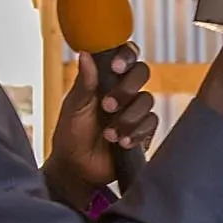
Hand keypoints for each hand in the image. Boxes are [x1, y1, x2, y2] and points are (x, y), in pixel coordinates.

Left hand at [46, 47, 156, 195]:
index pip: (125, 56)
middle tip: (108, 106)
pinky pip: (151, 123)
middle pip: (141, 73)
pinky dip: (137, 132)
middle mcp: (123, 91)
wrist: (78, 169)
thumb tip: (85, 54)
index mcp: (105, 79)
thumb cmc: (71, 135)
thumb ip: (84, 82)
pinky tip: (122, 142)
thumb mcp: (74, 107)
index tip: (116, 67)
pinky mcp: (144, 130)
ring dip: (128, 117)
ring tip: (109, 134)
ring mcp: (135, 110)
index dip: (126, 56)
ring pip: (147, 100)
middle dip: (127, 89)